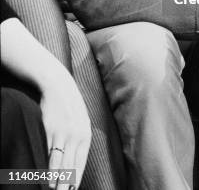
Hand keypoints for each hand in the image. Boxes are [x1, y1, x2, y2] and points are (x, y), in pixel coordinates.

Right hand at [40, 73, 90, 189]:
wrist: (59, 86)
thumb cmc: (71, 106)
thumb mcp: (82, 121)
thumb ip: (80, 140)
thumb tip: (77, 160)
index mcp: (86, 135)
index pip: (81, 163)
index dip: (76, 179)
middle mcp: (76, 136)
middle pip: (70, 166)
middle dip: (65, 183)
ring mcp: (63, 133)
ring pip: (59, 162)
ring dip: (55, 178)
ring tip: (52, 188)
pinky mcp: (50, 130)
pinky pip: (49, 152)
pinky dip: (47, 165)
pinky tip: (45, 174)